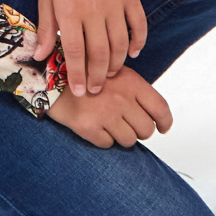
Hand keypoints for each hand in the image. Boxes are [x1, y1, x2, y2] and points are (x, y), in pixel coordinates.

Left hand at [34, 0, 146, 96]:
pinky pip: (139, 25)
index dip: (78, 75)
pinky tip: (133, 53)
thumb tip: (39, 55)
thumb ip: (45, 27)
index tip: (80, 91)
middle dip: (97, 77)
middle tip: (95, 89)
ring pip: (120, 44)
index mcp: (69, 11)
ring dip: (116, 64)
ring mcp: (115, 4)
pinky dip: (138, 42)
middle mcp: (94, 11)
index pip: (75, 52)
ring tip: (109, 74)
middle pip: (99, 54)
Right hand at [48, 66, 171, 147]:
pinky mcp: (89, 127)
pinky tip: (93, 124)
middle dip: (139, 130)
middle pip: (146, 130)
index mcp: (130, 82)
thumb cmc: (84, 75)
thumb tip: (155, 116)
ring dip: (120, 135)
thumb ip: (135, 91)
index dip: (165, 122)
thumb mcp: (114, 72)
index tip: (163, 128)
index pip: (160, 108)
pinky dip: (102, 138)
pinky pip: (108, 144)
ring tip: (106, 122)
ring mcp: (105, 114)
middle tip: (126, 123)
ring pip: (129, 140)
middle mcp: (120, 98)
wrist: (49, 76)